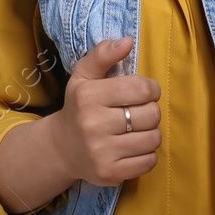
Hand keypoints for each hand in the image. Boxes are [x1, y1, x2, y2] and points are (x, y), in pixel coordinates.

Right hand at [48, 37, 160, 186]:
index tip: (142, 92)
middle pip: (151, 114)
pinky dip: (147, 154)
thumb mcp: (84, 75)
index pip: (143, 88)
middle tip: (138, 112)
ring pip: (153, 139)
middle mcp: (93, 125)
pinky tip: (133, 147)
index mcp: (89, 96)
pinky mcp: (109, 174)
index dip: (150, 88)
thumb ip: (104, 54)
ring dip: (151, 133)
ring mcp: (101, 153)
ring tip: (136, 130)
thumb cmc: (79, 106)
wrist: (61, 148)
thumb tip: (128, 41)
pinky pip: (149, 162)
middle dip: (150, 111)